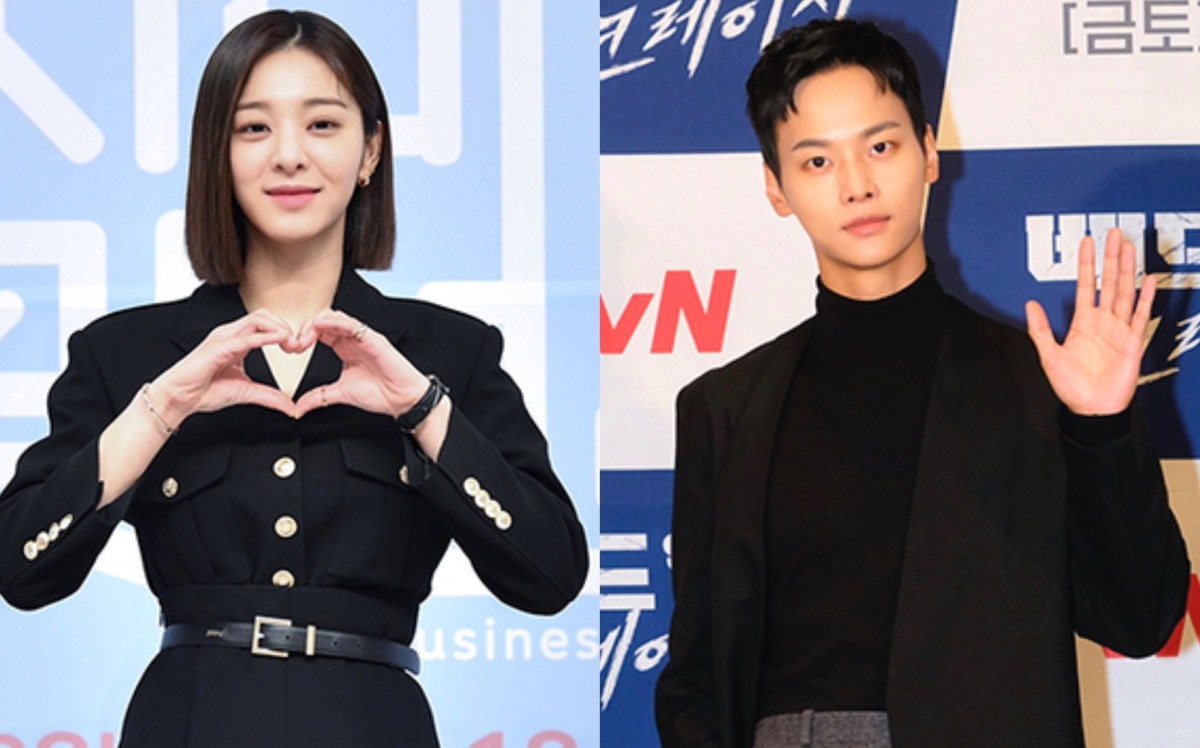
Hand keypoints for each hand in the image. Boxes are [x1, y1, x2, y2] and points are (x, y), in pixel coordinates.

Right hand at [151, 309, 300, 424]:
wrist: (178, 399)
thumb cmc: (203, 391)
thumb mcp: (246, 391)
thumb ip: (269, 396)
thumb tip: (289, 405)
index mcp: (237, 340)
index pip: (266, 324)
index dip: (285, 332)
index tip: (298, 348)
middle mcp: (230, 334)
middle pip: (264, 316)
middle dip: (285, 327)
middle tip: (297, 346)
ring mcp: (223, 338)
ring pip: (257, 319)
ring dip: (279, 329)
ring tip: (290, 344)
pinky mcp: (218, 347)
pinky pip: (245, 337)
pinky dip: (265, 338)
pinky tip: (279, 341)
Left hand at [292, 310, 429, 418]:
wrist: (401, 400)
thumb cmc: (380, 393)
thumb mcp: (340, 394)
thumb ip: (318, 397)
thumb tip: (298, 407)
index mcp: (344, 349)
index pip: (319, 333)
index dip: (303, 337)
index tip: (291, 350)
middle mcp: (352, 340)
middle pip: (323, 321)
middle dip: (305, 330)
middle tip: (294, 344)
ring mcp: (362, 337)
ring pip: (335, 317)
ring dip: (316, 324)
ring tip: (305, 337)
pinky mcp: (373, 339)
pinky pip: (352, 324)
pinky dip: (335, 322)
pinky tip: (321, 326)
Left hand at [1025, 227, 1154, 414]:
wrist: (1092, 409)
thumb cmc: (1071, 387)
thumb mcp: (1048, 356)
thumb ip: (1040, 330)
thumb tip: (1030, 304)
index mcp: (1082, 323)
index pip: (1085, 285)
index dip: (1086, 264)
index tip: (1087, 242)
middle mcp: (1102, 322)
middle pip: (1108, 282)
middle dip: (1110, 258)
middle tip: (1114, 233)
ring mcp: (1119, 329)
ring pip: (1125, 291)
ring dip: (1127, 269)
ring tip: (1129, 246)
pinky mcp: (1132, 342)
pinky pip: (1140, 315)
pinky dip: (1145, 298)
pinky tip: (1148, 280)